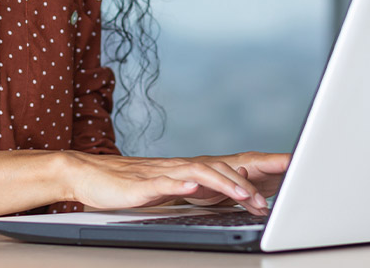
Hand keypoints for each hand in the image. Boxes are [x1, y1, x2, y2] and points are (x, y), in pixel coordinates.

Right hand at [59, 151, 288, 215]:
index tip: (285, 176)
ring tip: (242, 196)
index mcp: (187, 171)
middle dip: (247, 183)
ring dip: (222, 185)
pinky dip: (181, 185)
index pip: (227, 167)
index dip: (256, 170)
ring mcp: (160, 174)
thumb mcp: (167, 192)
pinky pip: (164, 183)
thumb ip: (193, 193)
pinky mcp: (140, 185)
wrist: (85, 175)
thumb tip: (225, 197)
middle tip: (268, 201)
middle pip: (219, 168)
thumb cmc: (125, 186)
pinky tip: (194, 188)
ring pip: (198, 174)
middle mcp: (178, 168)